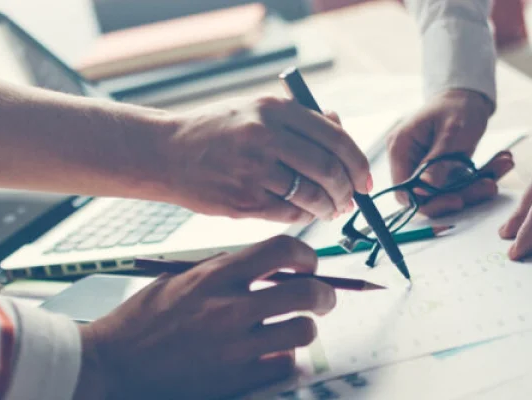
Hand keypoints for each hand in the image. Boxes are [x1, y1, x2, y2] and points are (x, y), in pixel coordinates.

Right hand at [73, 235, 334, 398]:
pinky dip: (284, 360)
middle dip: (325, 295)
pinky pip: (285, 366)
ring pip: (303, 332)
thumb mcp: (179, 281)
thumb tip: (268, 268)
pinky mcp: (236, 380)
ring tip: (292, 330)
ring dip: (304, 329)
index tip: (308, 264)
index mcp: (214, 276)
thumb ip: (223, 272)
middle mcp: (229, 308)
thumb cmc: (141, 322)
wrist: (111, 366)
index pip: (281, 251)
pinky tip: (269, 356)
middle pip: (307, 293)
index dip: (306, 255)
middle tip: (322, 299)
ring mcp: (235, 347)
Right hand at [159, 96, 371, 222]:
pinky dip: (303, 216)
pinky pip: (287, 213)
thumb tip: (340, 128)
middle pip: (327, 169)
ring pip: (310, 195)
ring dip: (328, 207)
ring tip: (331, 210)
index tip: (364, 178)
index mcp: (274, 109)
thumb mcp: (256, 111)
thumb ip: (299, 119)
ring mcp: (253, 170)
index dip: (357, 162)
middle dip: (347, 190)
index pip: (334, 137)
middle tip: (351, 199)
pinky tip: (305, 214)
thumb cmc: (217, 131)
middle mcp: (264, 136)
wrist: (166, 152)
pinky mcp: (242, 200)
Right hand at [387, 89, 512, 216]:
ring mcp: (425, 168)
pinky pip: (459, 185)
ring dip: (477, 185)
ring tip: (504, 163)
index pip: (404, 190)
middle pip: (427, 196)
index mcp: (401, 149)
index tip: (457, 200)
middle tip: (489, 185)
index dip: (427, 201)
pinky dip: (481, 177)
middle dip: (461, 194)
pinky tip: (502, 162)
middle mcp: (409, 162)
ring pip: (447, 194)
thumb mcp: (451, 133)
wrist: (467, 96)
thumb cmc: (456, 106)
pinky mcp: (441, 172)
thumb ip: (436, 162)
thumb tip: (423, 192)